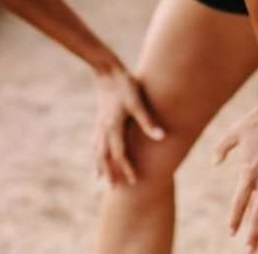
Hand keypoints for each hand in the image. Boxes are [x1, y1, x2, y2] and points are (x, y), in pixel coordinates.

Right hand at [93, 65, 164, 185]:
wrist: (107, 69)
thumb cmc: (124, 84)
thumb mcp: (137, 102)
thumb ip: (147, 121)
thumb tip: (161, 137)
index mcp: (113, 126)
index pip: (119, 154)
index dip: (127, 168)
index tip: (134, 181)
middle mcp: (104, 128)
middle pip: (104, 156)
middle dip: (108, 173)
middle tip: (112, 189)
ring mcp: (99, 123)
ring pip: (97, 149)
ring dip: (99, 165)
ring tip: (98, 178)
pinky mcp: (99, 117)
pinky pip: (95, 140)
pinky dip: (96, 151)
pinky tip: (97, 153)